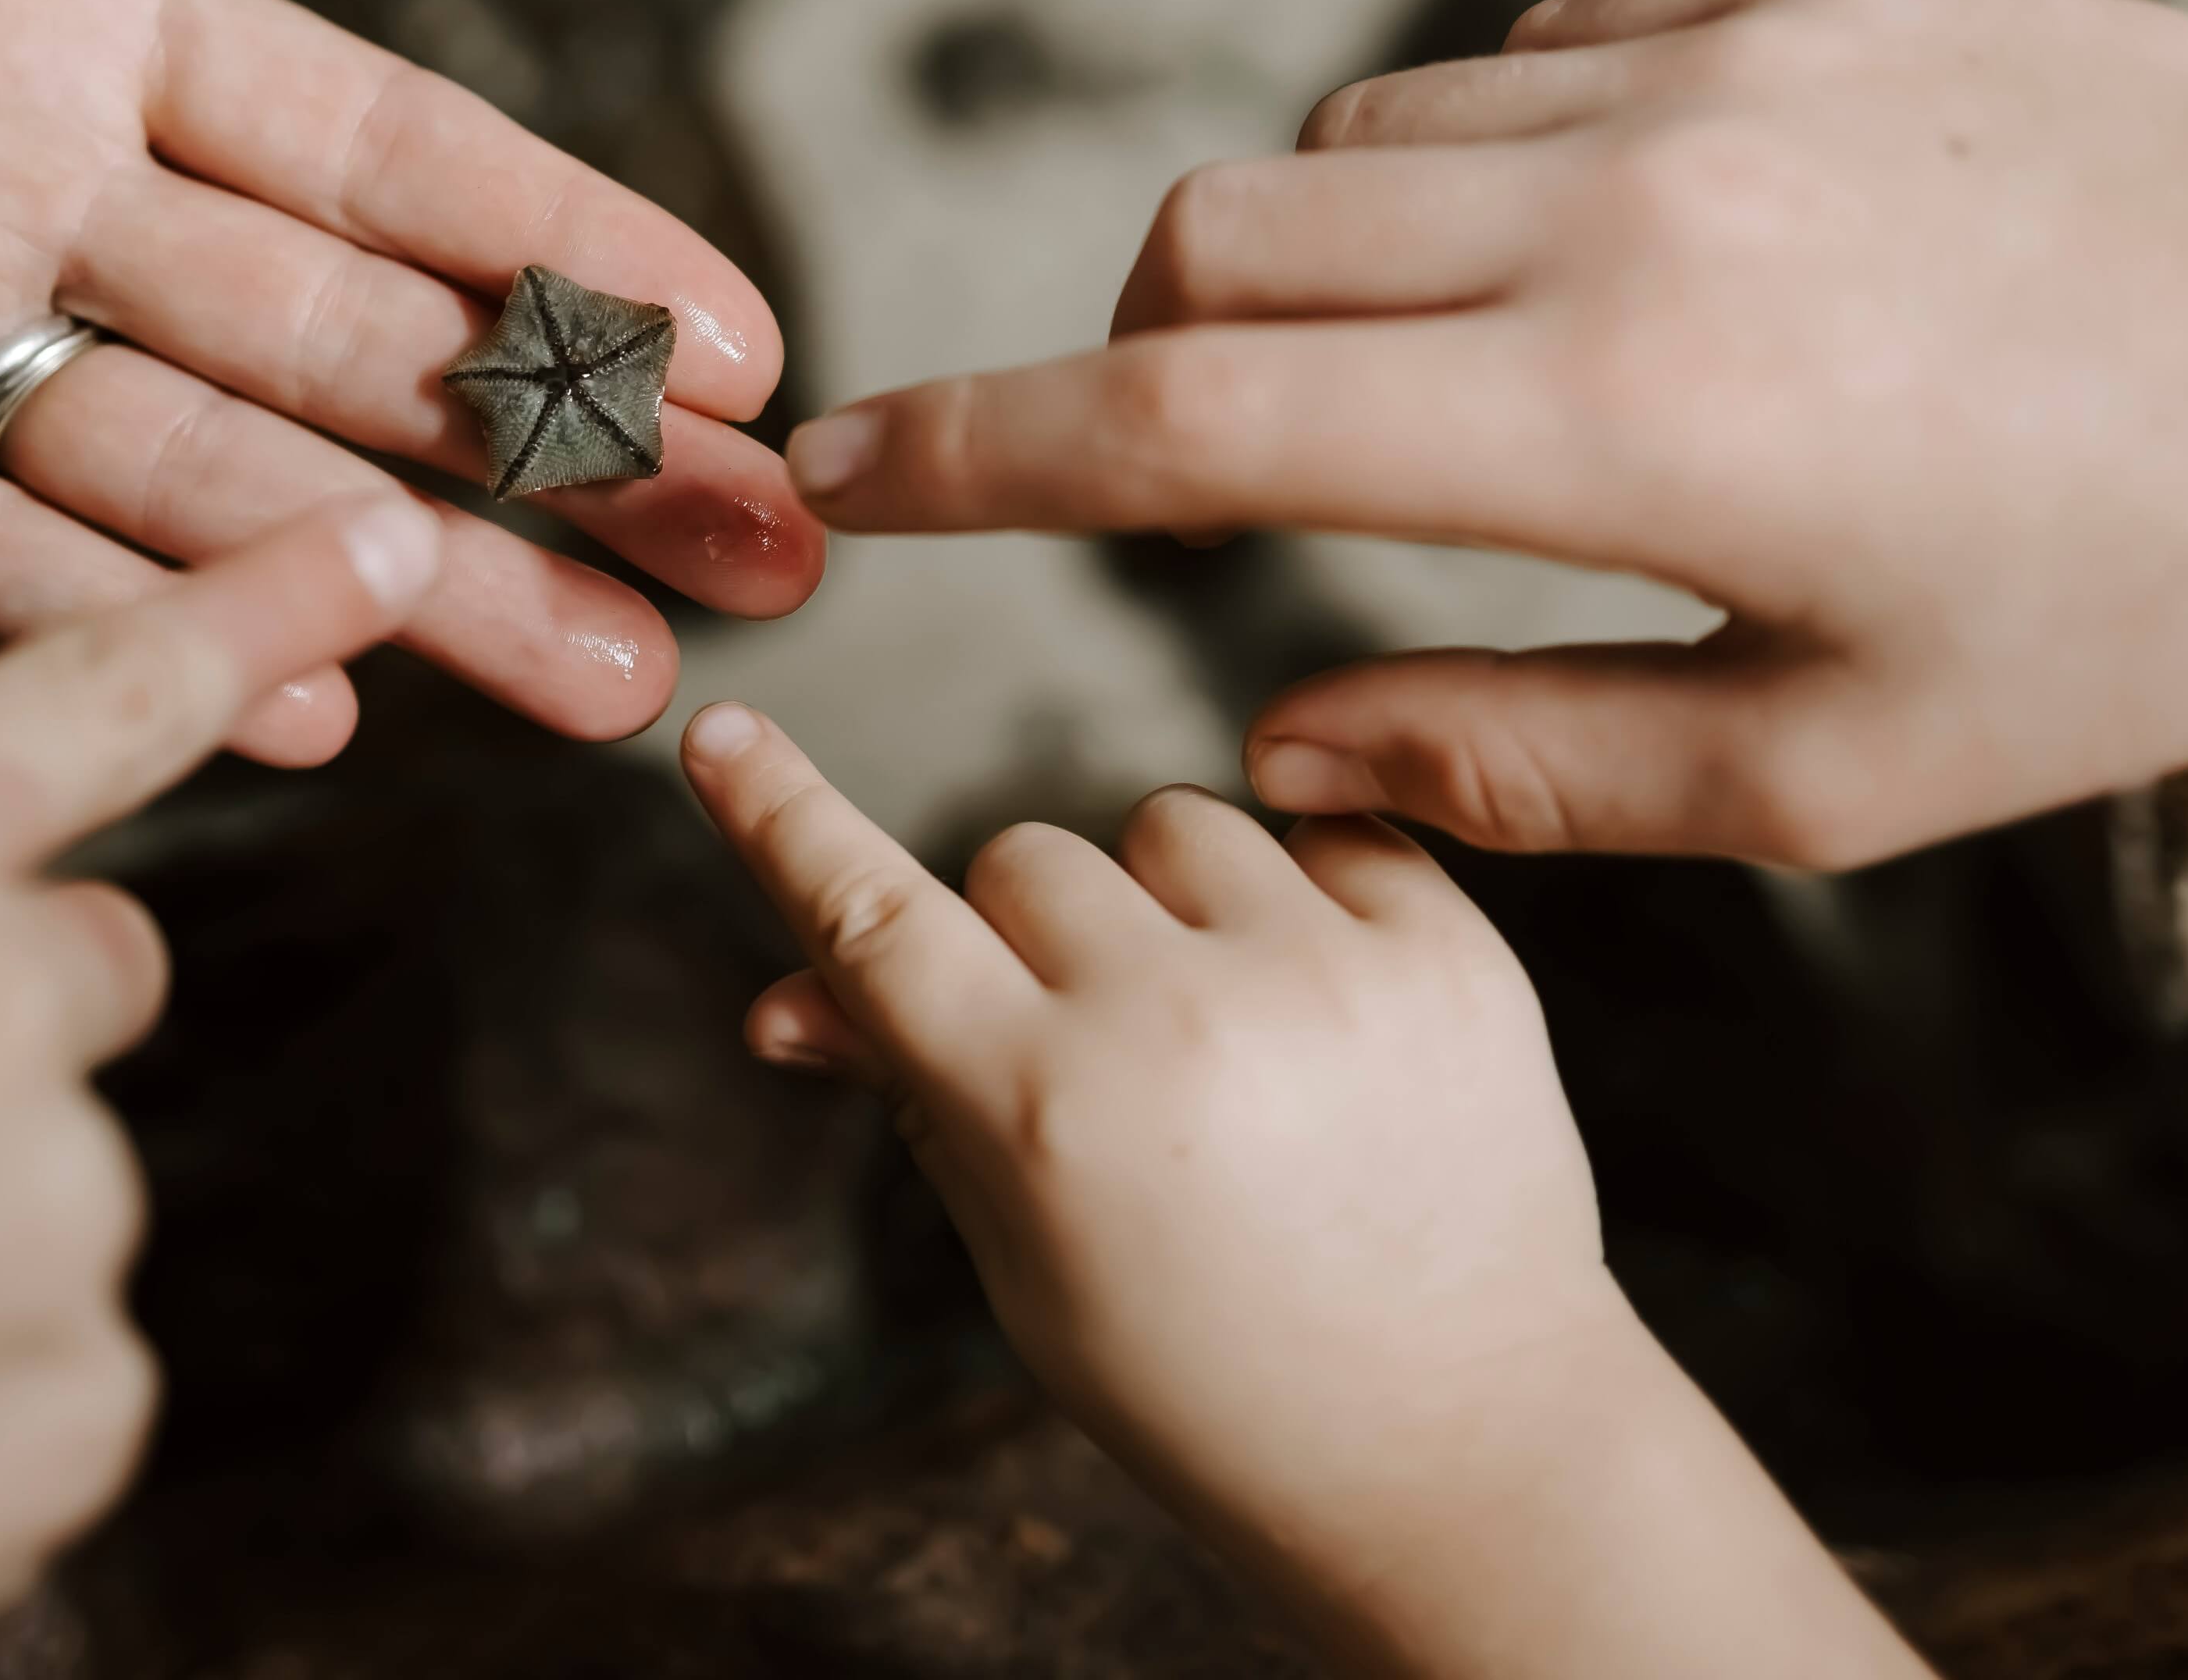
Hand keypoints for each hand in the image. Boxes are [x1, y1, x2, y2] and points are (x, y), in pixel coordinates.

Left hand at [0, 0, 820, 764]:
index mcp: (65, 1)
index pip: (379, 147)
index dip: (565, 244)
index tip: (749, 337)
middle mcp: (13, 186)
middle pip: (345, 347)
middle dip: (567, 455)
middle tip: (772, 555)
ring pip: (200, 479)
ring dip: (411, 577)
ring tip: (616, 671)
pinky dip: (118, 626)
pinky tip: (305, 694)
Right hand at [677, 702, 1933, 1679]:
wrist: (1464, 1450)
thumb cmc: (1216, 1381)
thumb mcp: (1030, 1262)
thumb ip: (920, 1102)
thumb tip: (787, 1000)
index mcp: (1046, 1113)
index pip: (872, 921)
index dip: (782, 820)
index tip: (723, 737)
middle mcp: (1177, 1022)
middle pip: (1022, 853)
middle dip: (1033, 934)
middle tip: (1101, 1057)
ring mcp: (1326, 978)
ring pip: (1170, 821)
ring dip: (1169, 901)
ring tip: (1229, 1038)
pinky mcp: (1452, 953)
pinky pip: (1320, 833)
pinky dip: (1307, 898)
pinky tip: (1326, 1018)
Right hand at [781, 0, 2187, 865]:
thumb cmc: (2146, 612)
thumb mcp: (1837, 770)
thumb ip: (1514, 762)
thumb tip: (1278, 736)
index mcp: (1620, 425)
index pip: (1183, 427)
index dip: (972, 454)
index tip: (839, 471)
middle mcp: (1630, 204)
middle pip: (1211, 240)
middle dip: (1138, 360)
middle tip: (1215, 472)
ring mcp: (1717, 58)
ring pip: (1352, 135)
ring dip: (1320, 265)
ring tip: (1471, 385)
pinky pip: (1525, 54)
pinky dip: (1486, 166)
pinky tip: (1632, 261)